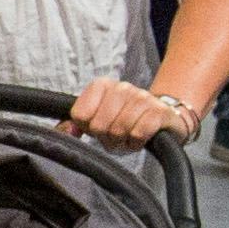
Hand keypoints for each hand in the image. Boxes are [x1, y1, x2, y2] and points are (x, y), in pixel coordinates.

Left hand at [70, 76, 193, 144]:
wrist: (163, 120)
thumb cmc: (126, 121)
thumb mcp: (99, 121)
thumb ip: (77, 124)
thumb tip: (65, 131)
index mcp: (101, 85)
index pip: (80, 115)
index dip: (89, 128)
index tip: (100, 127)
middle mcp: (122, 87)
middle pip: (99, 125)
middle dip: (107, 138)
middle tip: (118, 135)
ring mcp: (142, 97)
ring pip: (119, 129)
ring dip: (124, 141)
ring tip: (130, 135)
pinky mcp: (160, 111)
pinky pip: (139, 132)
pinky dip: (138, 142)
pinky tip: (142, 138)